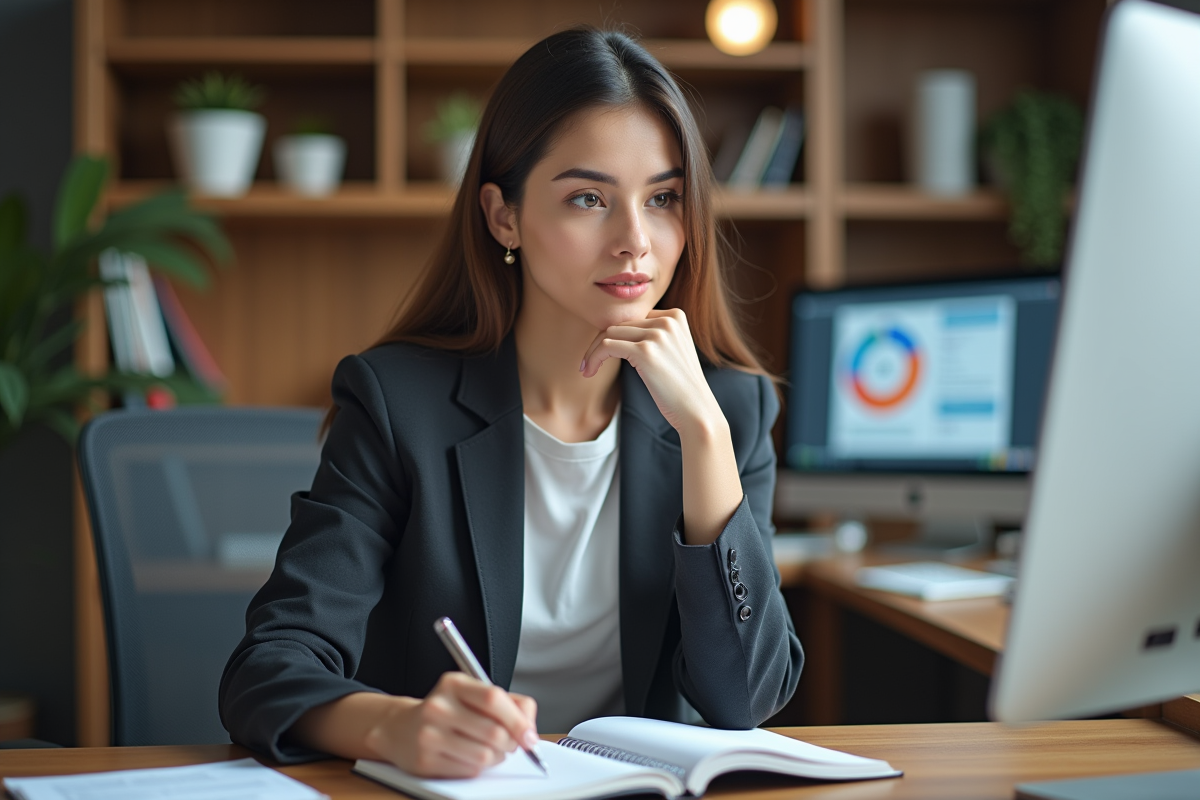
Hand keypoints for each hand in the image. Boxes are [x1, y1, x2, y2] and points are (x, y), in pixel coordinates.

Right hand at [370, 673, 538, 777]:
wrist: (400, 729)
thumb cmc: (446, 711)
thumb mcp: (473, 694)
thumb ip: (508, 703)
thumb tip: (530, 729)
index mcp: (454, 684)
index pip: (493, 699)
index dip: (518, 720)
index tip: (529, 736)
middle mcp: (438, 706)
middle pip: (493, 732)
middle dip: (511, 743)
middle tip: (510, 744)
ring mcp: (429, 735)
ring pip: (484, 755)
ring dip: (496, 758)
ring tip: (489, 750)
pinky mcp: (425, 761)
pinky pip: (469, 770)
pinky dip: (478, 767)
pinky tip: (469, 757)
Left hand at [580, 308, 723, 436]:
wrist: (696, 411)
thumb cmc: (680, 388)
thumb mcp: (671, 351)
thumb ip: (653, 335)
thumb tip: (615, 331)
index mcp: (675, 316)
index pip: (633, 317)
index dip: (616, 335)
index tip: (603, 352)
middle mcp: (668, 320)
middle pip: (620, 324)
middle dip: (600, 342)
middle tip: (589, 363)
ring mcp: (658, 334)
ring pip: (610, 333)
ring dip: (593, 351)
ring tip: (588, 368)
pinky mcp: (645, 351)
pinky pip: (607, 346)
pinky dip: (593, 357)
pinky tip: (589, 371)